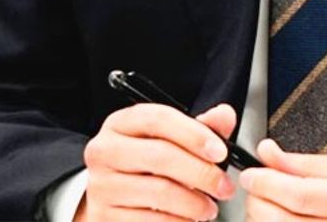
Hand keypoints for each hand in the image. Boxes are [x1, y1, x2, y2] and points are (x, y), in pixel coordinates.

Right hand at [77, 102, 237, 220]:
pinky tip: (189, 220)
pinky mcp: (104, 216)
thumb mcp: (168, 139)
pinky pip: (149, 221)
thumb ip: (199, 127)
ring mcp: (101, 185)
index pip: (158, 119)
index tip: (220, 152)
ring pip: (158, 192)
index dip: (194, 134)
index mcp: (120, 123)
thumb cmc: (144, 164)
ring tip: (209, 207)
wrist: (112, 197)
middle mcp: (104, 151)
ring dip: (193, 203)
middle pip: (160, 156)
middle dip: (201, 173)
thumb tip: (225, 115)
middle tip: (224, 186)